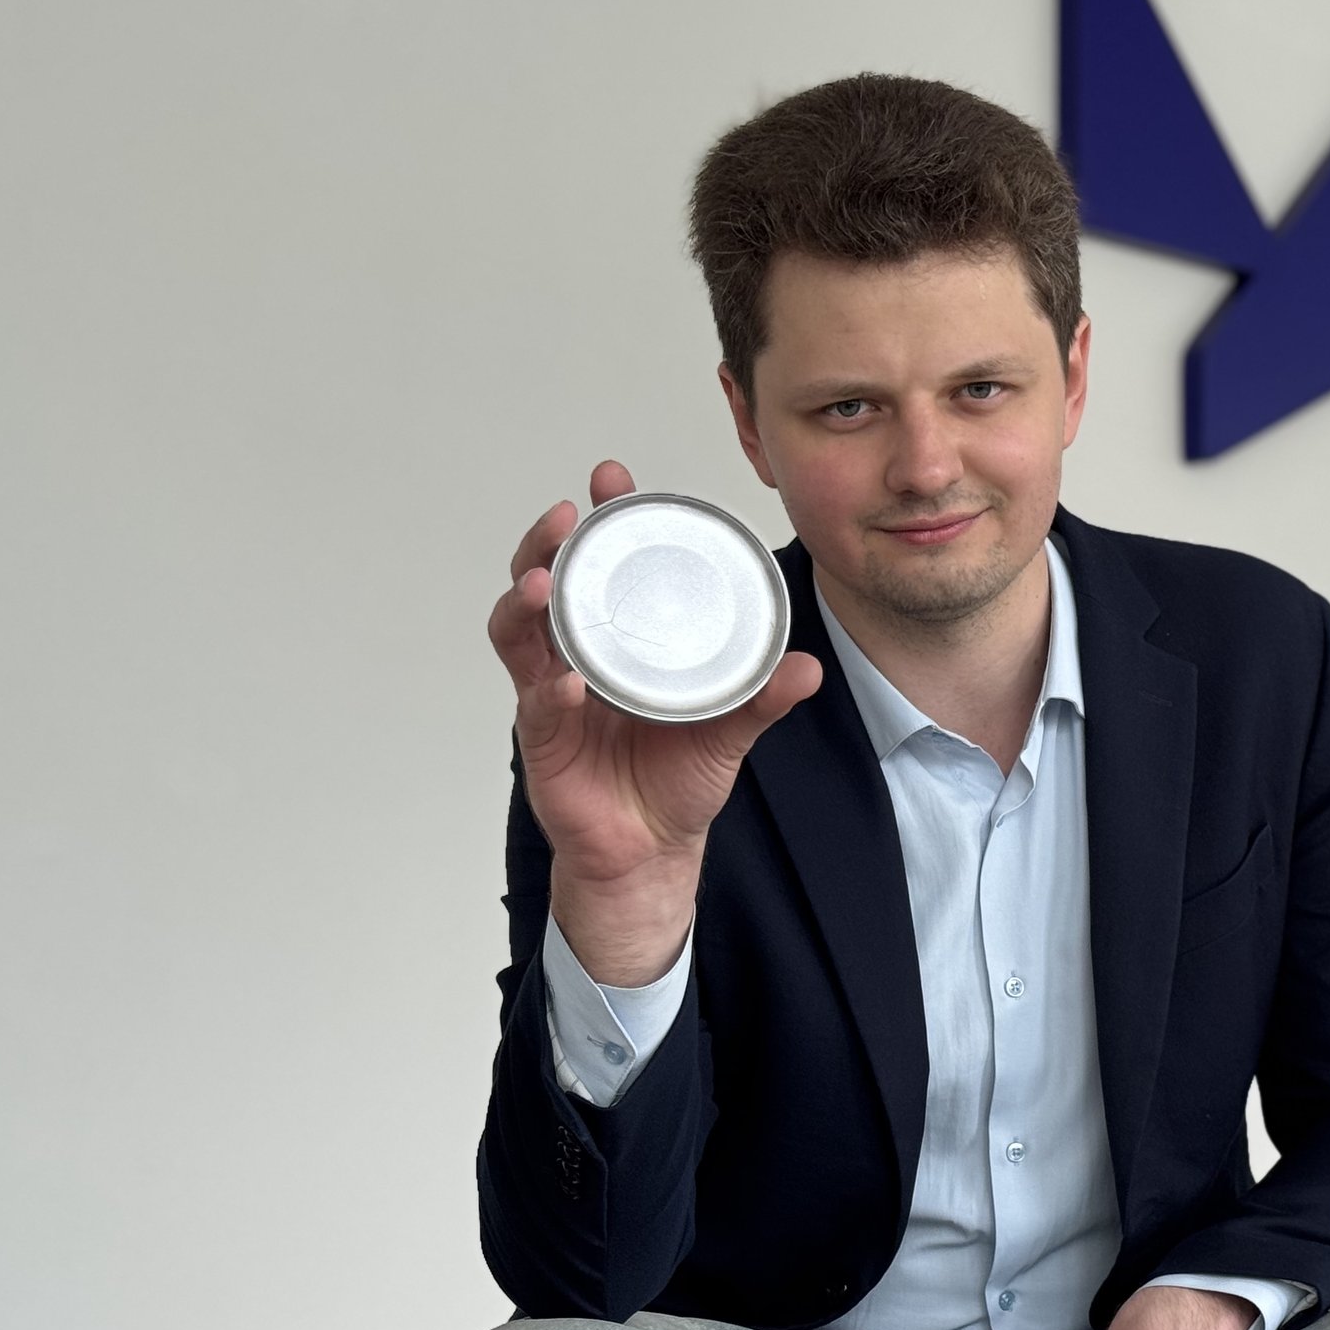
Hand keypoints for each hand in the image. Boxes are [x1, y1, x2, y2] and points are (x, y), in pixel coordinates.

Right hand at [487, 461, 821, 979]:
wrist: (651, 852)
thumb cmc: (677, 780)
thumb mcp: (729, 731)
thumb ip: (762, 697)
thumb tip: (809, 667)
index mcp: (620, 638)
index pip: (604, 565)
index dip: (603, 519)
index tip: (611, 478)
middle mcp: (578, 654)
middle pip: (545, 582)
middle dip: (548, 542)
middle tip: (565, 513)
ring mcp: (553, 693)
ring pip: (520, 632)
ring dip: (526, 601)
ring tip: (542, 581)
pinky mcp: (544, 740)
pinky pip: (539, 705)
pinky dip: (551, 688)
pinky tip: (567, 679)